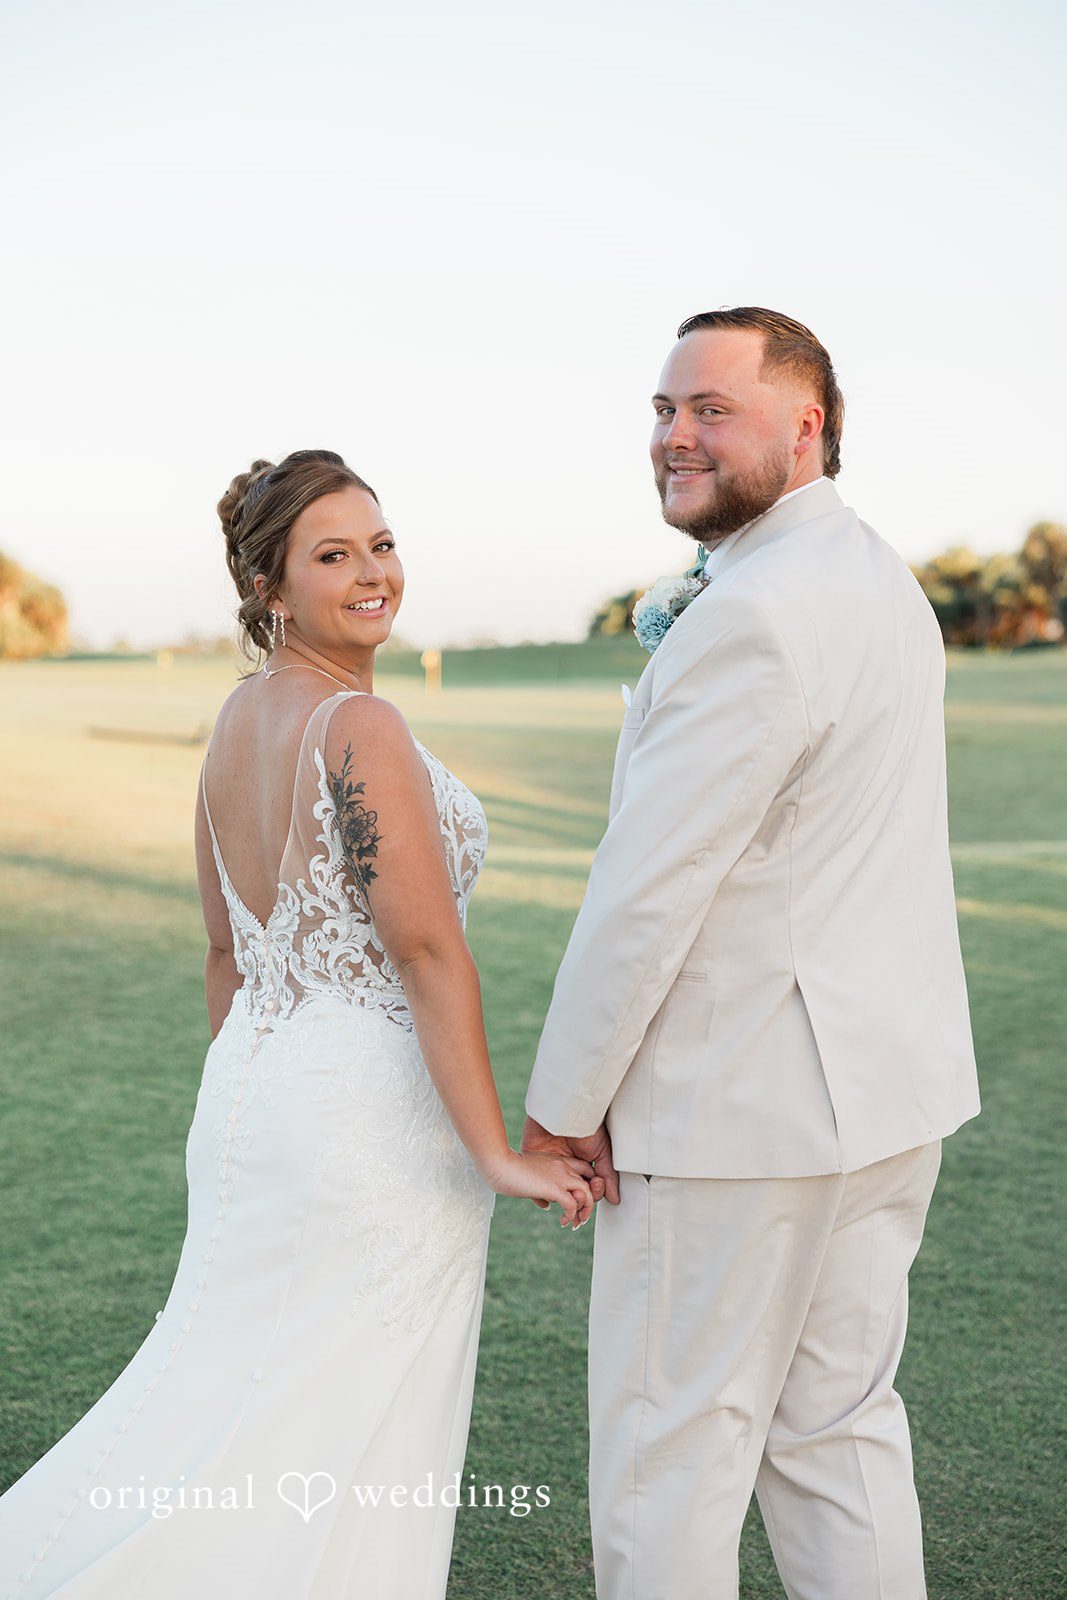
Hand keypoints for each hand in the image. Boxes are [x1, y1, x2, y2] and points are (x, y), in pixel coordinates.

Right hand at [481, 1147, 595, 1228]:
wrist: (500, 1164)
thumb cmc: (508, 1168)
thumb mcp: (530, 1176)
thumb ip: (541, 1188)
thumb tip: (546, 1205)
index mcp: (558, 1161)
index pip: (585, 1169)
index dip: (585, 1185)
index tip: (578, 1200)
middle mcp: (563, 1166)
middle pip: (590, 1183)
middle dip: (588, 1202)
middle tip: (580, 1216)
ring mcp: (560, 1176)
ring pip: (587, 1193)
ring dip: (584, 1210)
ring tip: (575, 1221)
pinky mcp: (554, 1188)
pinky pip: (573, 1204)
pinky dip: (572, 1215)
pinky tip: (564, 1220)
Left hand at [521, 1115, 620, 1206]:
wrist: (567, 1112)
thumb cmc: (587, 1126)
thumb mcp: (603, 1151)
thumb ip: (608, 1175)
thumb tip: (614, 1199)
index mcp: (581, 1163)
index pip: (587, 1187)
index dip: (592, 1192)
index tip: (596, 1185)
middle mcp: (564, 1165)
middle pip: (570, 1192)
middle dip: (576, 1203)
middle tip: (581, 1201)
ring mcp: (548, 1163)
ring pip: (551, 1191)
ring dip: (559, 1202)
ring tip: (567, 1204)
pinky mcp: (532, 1158)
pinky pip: (531, 1182)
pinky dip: (538, 1196)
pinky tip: (547, 1201)